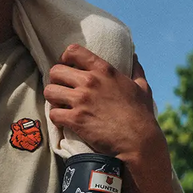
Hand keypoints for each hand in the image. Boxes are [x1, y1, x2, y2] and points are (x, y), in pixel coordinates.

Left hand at [44, 45, 163, 159]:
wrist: (138, 141)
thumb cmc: (141, 115)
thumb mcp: (142, 87)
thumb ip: (136, 70)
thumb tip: (134, 56)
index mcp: (104, 70)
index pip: (73, 51)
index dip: (65, 58)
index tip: (68, 67)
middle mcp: (89, 81)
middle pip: (56, 71)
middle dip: (56, 80)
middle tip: (62, 89)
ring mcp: (81, 100)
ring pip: (49, 91)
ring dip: (53, 98)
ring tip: (61, 104)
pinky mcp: (75, 119)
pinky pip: (52, 114)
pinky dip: (56, 118)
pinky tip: (64, 120)